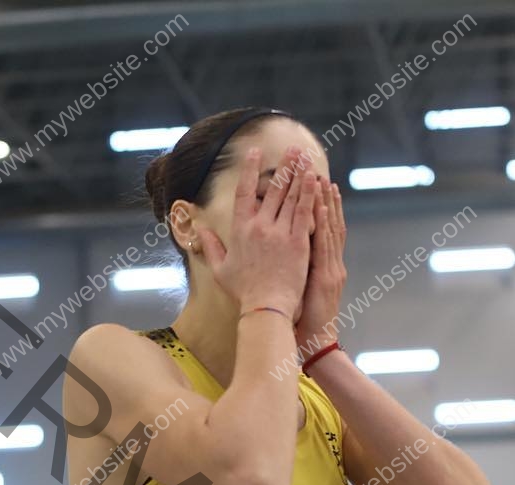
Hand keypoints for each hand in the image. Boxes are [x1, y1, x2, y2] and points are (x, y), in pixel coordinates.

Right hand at [193, 145, 317, 318]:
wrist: (266, 307)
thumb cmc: (243, 291)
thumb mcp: (220, 269)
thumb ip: (211, 247)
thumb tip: (199, 231)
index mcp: (240, 230)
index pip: (244, 192)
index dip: (250, 170)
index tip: (255, 152)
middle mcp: (260, 226)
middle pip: (273, 189)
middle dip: (284, 166)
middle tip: (293, 149)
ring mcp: (280, 232)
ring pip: (291, 196)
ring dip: (298, 173)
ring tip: (305, 157)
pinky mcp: (298, 241)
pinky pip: (304, 212)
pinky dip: (309, 193)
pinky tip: (315, 179)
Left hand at [294, 179, 347, 356]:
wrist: (316, 342)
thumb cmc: (305, 320)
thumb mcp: (304, 290)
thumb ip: (299, 270)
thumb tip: (285, 255)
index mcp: (324, 264)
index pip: (322, 229)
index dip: (319, 206)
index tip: (313, 183)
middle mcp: (331, 261)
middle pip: (327, 222)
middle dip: (322, 196)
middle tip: (316, 169)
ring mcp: (331, 267)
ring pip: (329, 228)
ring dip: (324, 202)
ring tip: (319, 177)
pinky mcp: (327, 275)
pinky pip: (325, 245)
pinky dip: (323, 223)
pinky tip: (320, 205)